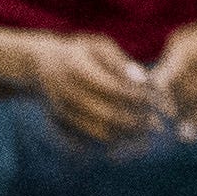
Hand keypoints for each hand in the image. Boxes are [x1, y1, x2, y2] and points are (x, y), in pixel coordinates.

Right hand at [20, 34, 174, 143]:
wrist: (39, 67)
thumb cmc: (79, 53)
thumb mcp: (99, 47)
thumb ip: (120, 63)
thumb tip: (143, 80)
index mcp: (78, 70)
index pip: (114, 88)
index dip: (137, 97)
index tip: (157, 102)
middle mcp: (67, 94)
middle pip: (106, 115)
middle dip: (135, 123)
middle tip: (157, 128)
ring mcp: (60, 112)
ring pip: (96, 131)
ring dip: (124, 138)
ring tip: (146, 142)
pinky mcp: (57, 125)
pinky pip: (81, 143)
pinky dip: (103, 148)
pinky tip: (123, 148)